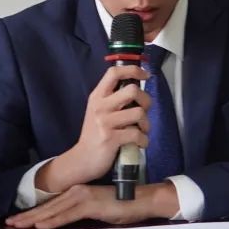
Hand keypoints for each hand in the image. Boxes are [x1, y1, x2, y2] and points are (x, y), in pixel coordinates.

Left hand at [6, 182, 179, 228]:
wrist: (141, 200)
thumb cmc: (121, 205)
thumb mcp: (96, 209)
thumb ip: (81, 212)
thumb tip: (66, 219)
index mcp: (77, 192)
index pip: (51, 204)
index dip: (33, 212)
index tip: (17, 218)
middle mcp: (76, 192)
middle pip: (47, 207)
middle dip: (27, 215)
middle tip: (9, 222)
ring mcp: (82, 197)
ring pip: (53, 211)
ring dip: (34, 219)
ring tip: (18, 225)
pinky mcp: (90, 205)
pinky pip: (67, 215)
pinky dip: (52, 221)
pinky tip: (40, 226)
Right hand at [36, 65, 150, 191]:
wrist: (82, 159)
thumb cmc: (94, 133)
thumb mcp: (98, 110)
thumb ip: (113, 99)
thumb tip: (137, 89)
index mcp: (97, 96)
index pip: (113, 72)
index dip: (133, 70)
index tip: (145, 75)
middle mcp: (100, 106)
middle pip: (132, 90)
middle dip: (146, 100)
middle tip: (144, 110)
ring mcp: (105, 122)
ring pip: (139, 113)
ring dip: (146, 124)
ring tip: (141, 130)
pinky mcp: (111, 139)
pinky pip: (137, 134)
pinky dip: (144, 140)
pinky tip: (139, 143)